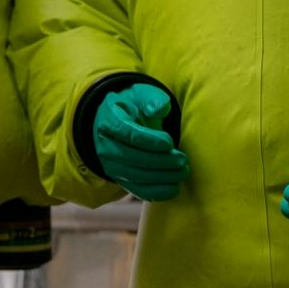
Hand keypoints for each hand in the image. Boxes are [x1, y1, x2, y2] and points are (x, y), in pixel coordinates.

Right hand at [93, 83, 187, 201]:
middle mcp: (106, 146)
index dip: (149, 141)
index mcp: (109, 122)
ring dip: (161, 177)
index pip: (128, 134)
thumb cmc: (134, 107)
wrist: (118, 121)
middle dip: (160, 161)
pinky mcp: (120, 179)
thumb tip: (159, 109)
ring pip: (135, 176)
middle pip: (132, 158)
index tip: (170, 142)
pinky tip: (174, 187)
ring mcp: (111, 165)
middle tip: (182, 160)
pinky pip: (137, 190)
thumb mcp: (141, 95)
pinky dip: (156, 192)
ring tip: (182, 171)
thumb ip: (152, 99)